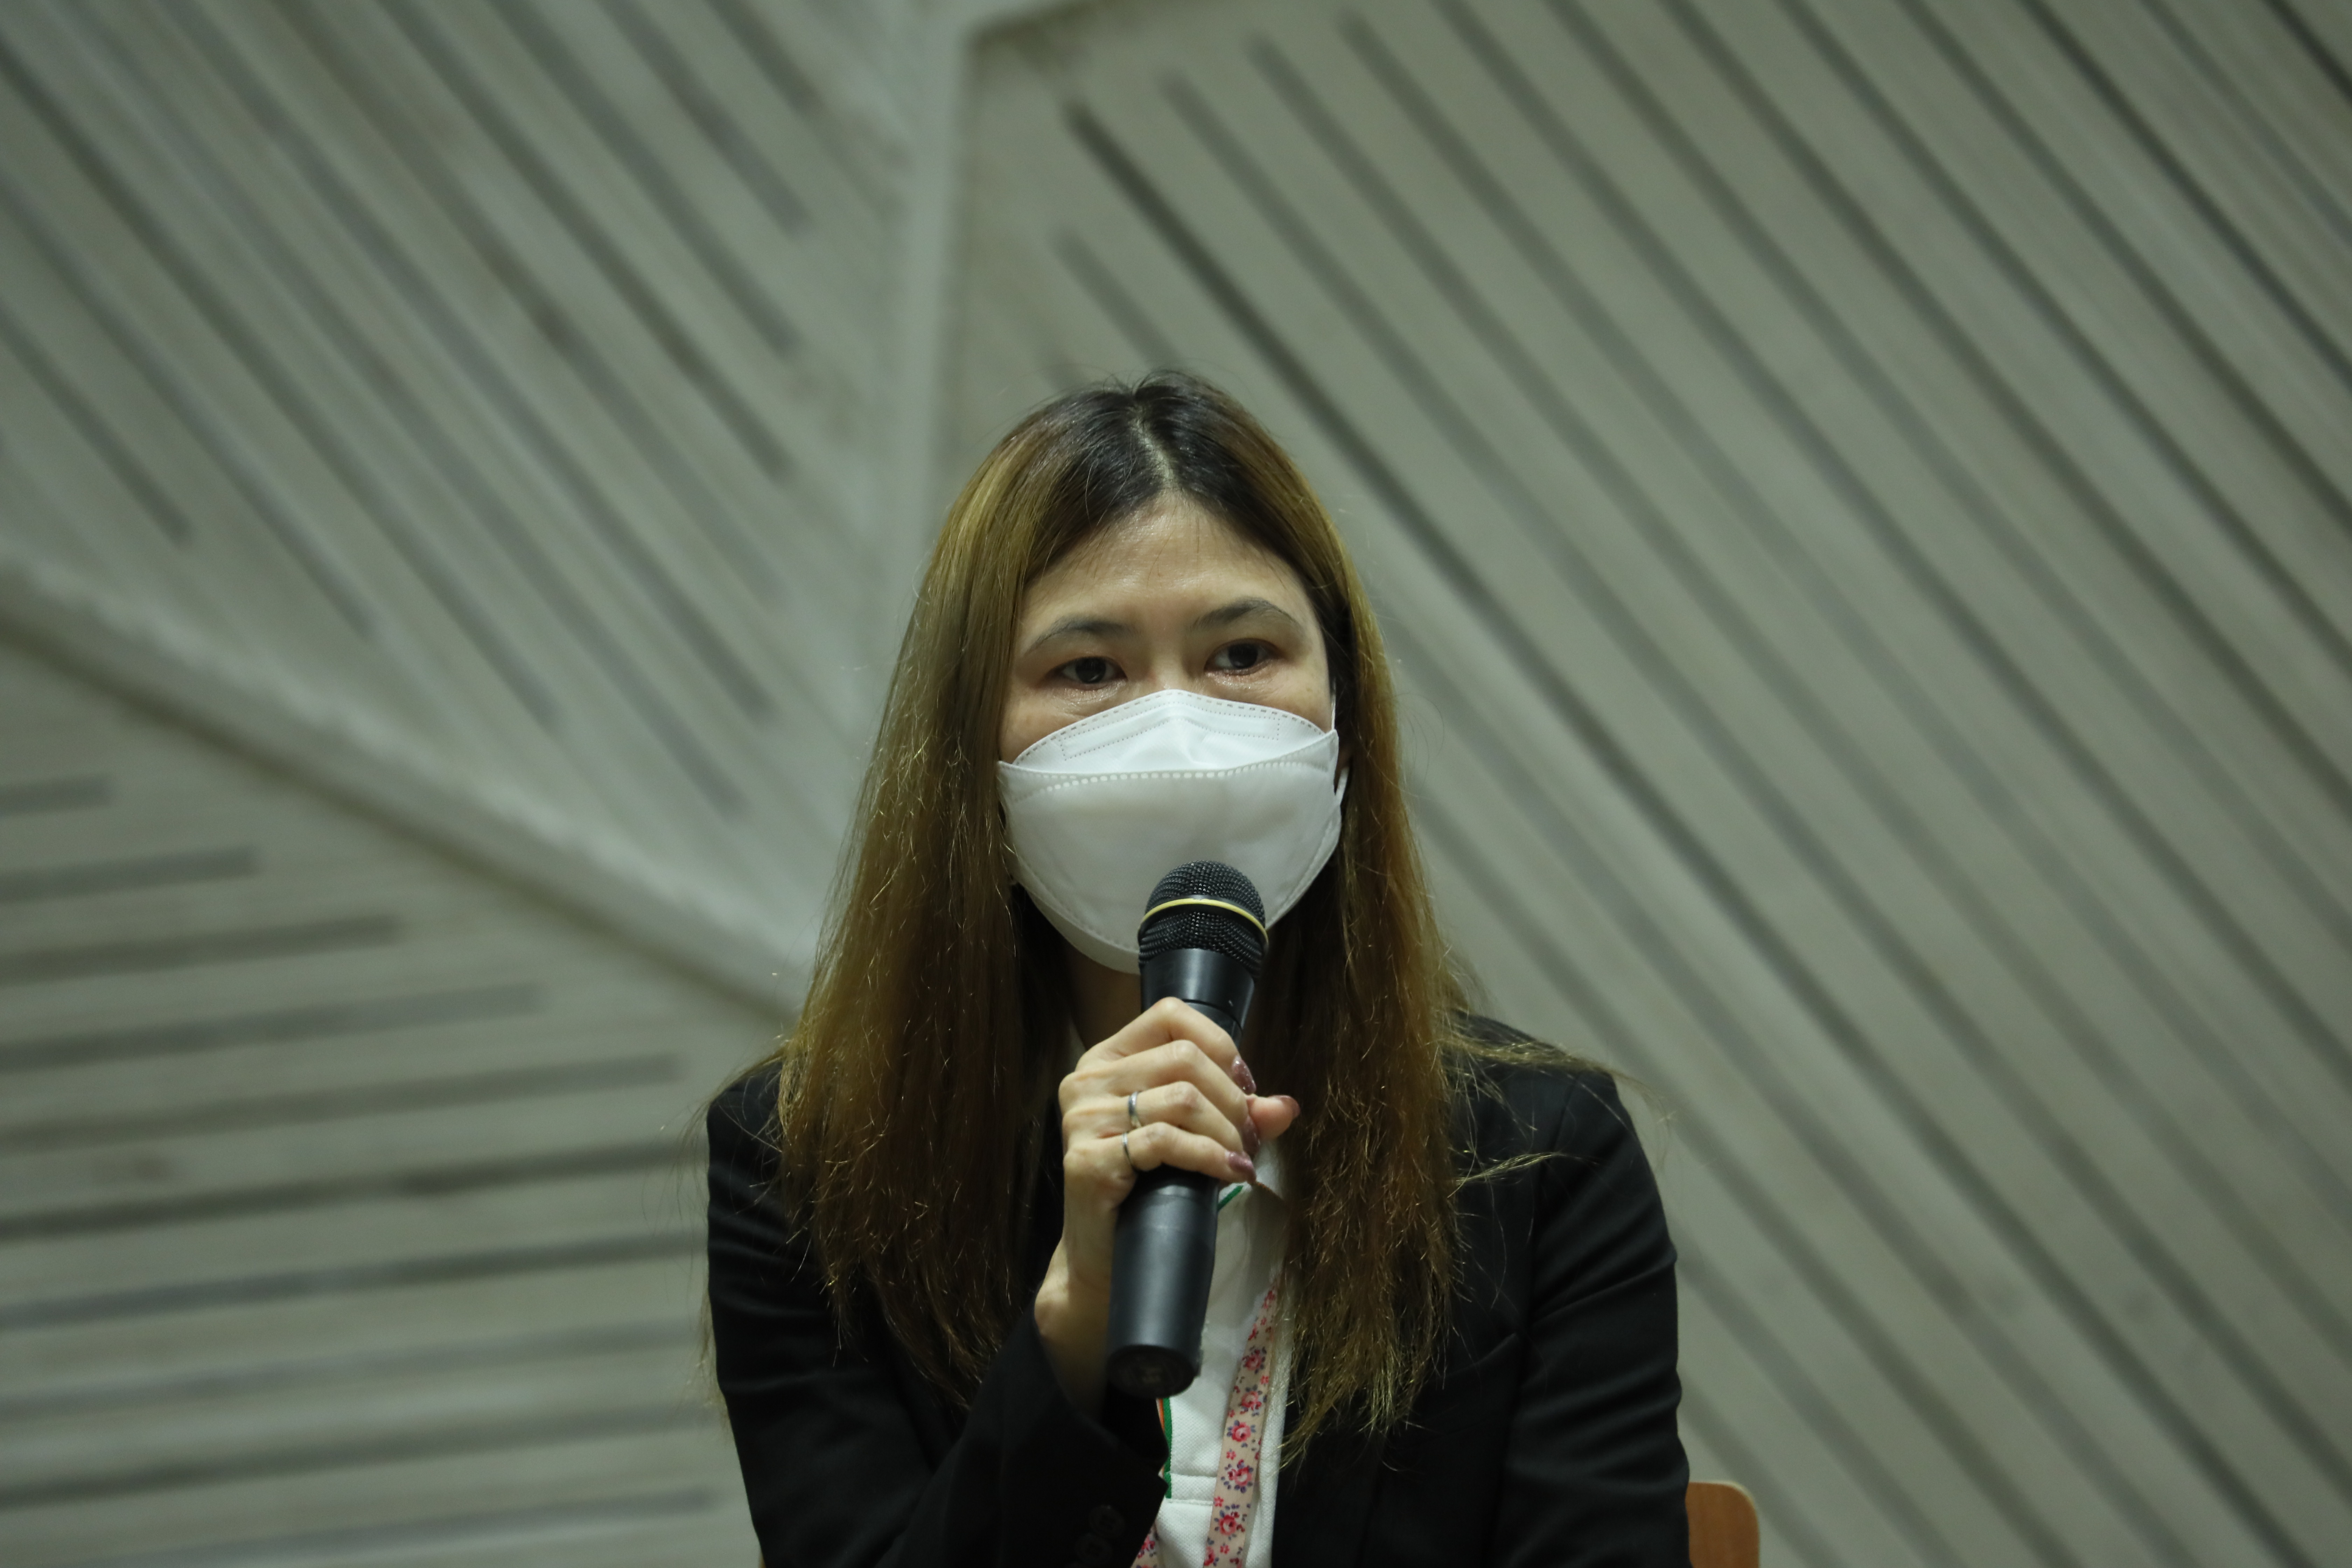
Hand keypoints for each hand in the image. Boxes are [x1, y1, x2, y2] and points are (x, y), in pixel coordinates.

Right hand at [1033, 997, 1300, 1412]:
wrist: (1104, 1260)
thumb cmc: (1148, 1191)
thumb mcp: (1193, 1138)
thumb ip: (1237, 1115)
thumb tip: (1287, 1107)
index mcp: (1107, 1059)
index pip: (1169, 1016)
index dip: (1219, 1046)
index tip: (1245, 1087)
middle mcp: (1086, 1080)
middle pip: (1183, 1059)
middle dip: (1232, 1099)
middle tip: (1250, 1137)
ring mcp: (1081, 1118)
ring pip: (1181, 1099)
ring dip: (1227, 1131)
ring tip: (1241, 1158)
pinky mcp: (1087, 1159)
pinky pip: (1164, 1141)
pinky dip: (1209, 1155)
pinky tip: (1230, 1173)